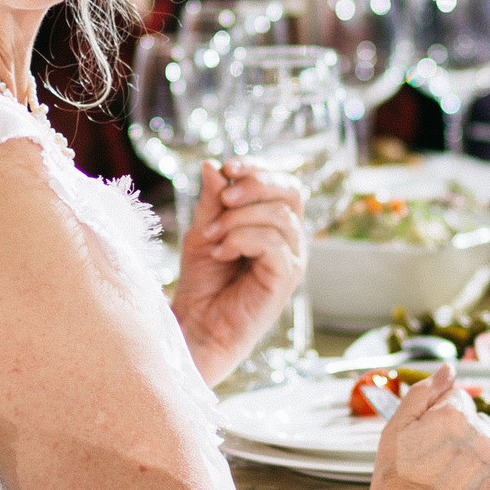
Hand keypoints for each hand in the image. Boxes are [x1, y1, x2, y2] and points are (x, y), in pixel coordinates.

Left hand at [172, 160, 303, 384]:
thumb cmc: (203, 281)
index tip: (227, 167)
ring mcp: (291, 259)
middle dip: (254, 186)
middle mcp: (289, 239)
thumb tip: (213, 164)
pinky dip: (242, 239)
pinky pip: (273, 244)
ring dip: (239, 219)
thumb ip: (211, 200)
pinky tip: (221, 252)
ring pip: (279, 217)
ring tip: (212, 237)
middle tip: (222, 199)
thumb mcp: (203, 231)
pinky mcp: (285, 279)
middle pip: (291, 192)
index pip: (283, 183)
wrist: (198, 325)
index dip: (258, 169)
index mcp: (274, 224)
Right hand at [364, 366, 489, 489]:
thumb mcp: (395, 430)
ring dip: (475, 461)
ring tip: (448, 486)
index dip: (438, 420)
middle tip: (434, 466)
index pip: (457, 400)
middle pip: (477, 424)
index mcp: (457, 415)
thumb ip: (423, 394)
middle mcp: (485, 436)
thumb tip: (447, 370)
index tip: (427, 442)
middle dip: (460, 438)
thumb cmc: (396, 486)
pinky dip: (487, 486)